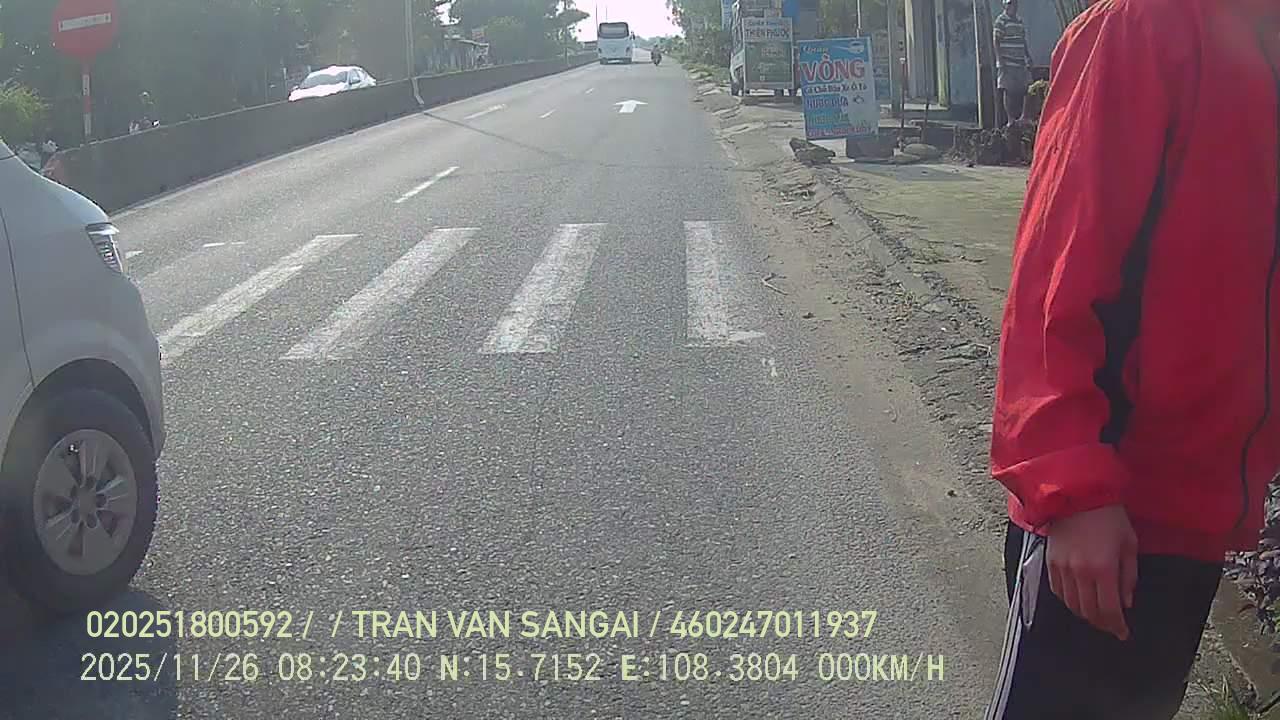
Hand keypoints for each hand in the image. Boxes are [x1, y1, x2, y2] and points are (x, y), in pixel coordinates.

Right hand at [1045, 505, 1137, 640]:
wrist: (1078, 495)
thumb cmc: (1109, 517)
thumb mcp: (1129, 545)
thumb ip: (1128, 576)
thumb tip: (1125, 602)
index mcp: (1103, 569)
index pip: (1109, 610)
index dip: (1117, 626)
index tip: (1123, 633)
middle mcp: (1080, 573)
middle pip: (1089, 612)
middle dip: (1102, 623)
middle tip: (1111, 625)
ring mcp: (1062, 568)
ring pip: (1072, 604)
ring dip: (1085, 614)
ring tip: (1096, 614)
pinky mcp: (1050, 562)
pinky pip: (1058, 591)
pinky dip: (1068, 600)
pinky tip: (1077, 599)